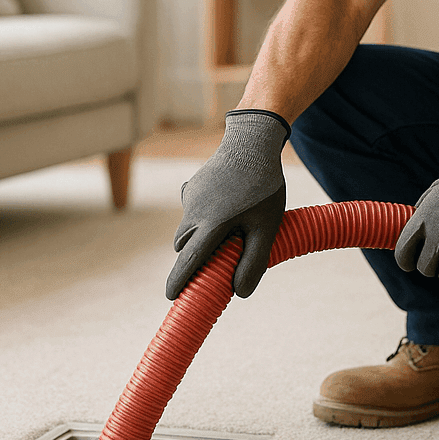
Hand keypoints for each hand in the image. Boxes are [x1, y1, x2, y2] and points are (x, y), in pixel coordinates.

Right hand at [165, 110, 288, 299]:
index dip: (180, 281)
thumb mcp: (266, 227)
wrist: (252, 142)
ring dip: (201, 235)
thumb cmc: (263, 186)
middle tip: (218, 260)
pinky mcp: (192, 186)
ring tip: (233, 225)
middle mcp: (194, 211)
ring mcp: (190, 197)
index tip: (172, 297)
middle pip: (186, 246)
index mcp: (211, 224)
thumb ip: (254, 261)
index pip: (190, 260)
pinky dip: (204, 216)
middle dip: (195, 257)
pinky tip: (228, 204)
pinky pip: (193, 209)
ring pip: (189, 228)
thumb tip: (240, 293)